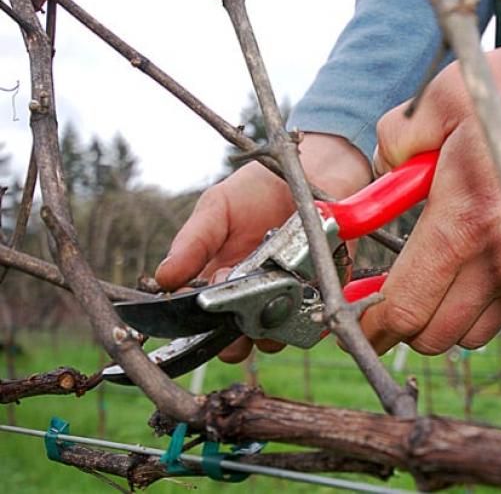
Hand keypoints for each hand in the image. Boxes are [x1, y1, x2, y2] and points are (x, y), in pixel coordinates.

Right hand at [155, 132, 370, 361]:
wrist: (311, 172)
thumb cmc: (258, 191)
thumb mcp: (217, 208)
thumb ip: (193, 242)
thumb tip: (163, 277)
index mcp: (219, 282)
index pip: (202, 322)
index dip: (199, 322)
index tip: (201, 304)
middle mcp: (252, 298)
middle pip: (237, 342)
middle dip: (235, 338)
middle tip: (240, 306)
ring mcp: (287, 300)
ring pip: (275, 338)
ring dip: (272, 324)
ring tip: (277, 288)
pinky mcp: (323, 295)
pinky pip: (315, 321)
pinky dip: (310, 310)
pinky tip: (307, 283)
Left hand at [361, 38, 500, 354]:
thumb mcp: (451, 95)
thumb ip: (399, 139)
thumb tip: (383, 169)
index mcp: (464, 224)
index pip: (405, 308)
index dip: (371, 323)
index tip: (355, 317)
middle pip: (437, 336)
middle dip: (404, 324)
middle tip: (390, 294)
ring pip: (475, 332)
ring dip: (447, 316)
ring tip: (439, 274)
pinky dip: (486, 305)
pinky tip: (481, 263)